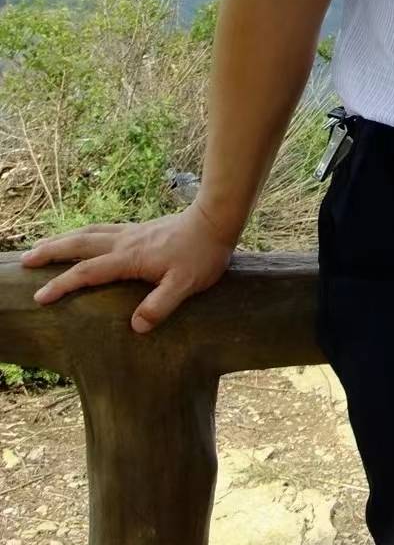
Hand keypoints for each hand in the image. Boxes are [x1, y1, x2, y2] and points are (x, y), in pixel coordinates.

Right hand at [19, 201, 238, 332]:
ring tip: (44, 246)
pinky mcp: (140, 230)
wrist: (217, 218)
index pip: (88, 272)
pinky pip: (102, 230)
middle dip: (51, 252)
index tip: (40, 297)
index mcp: (130, 258)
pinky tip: (84, 239)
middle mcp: (125, 242)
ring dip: (64, 240)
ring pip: (89, 233)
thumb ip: (161, 305)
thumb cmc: (202, 254)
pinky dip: (84, 234)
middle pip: (79, 244)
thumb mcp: (186, 285)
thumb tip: (135, 326)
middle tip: (25, 260)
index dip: (62, 284)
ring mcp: (131, 233)